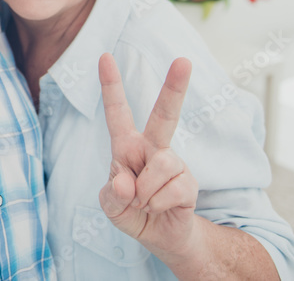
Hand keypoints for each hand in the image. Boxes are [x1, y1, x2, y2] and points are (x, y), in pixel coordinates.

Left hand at [98, 53, 198, 257]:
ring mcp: (173, 164)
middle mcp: (152, 148)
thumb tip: (126, 182)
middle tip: (184, 60)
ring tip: (143, 203)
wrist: (160, 237)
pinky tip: (157, 209)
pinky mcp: (189, 183)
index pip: (117, 112)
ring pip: (162, 165)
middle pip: (164, 114)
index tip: (104, 56)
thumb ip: (112, 195)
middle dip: (175, 88)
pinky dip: (157, 205)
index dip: (110, 85)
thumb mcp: (111, 207)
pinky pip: (172, 189)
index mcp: (127, 147)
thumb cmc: (131, 212)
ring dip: (145, 193)